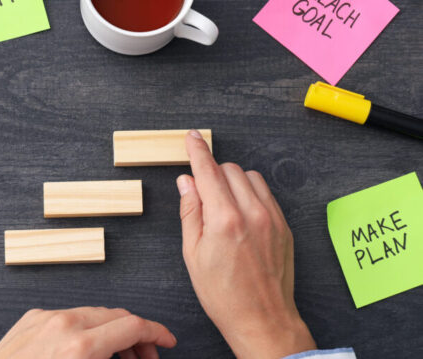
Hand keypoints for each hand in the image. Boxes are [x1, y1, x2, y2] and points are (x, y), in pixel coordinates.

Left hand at [0, 307, 175, 358]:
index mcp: (80, 347)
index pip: (133, 326)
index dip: (157, 333)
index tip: (167, 341)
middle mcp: (63, 324)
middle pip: (117, 316)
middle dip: (136, 336)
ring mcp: (45, 317)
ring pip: (93, 313)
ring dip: (111, 332)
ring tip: (117, 357)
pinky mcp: (30, 318)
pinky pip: (67, 316)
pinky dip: (84, 328)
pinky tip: (85, 349)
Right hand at [176, 130, 315, 358]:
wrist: (262, 319)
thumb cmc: (223, 294)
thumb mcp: (193, 254)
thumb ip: (190, 212)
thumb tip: (186, 182)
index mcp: (224, 220)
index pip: (208, 171)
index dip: (197, 151)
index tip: (192, 138)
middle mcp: (252, 213)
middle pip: (230, 169)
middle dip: (213, 174)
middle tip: (203, 195)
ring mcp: (272, 218)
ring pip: (250, 177)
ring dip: (233, 182)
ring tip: (223, 208)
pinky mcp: (284, 225)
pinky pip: (266, 194)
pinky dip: (250, 194)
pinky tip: (241, 216)